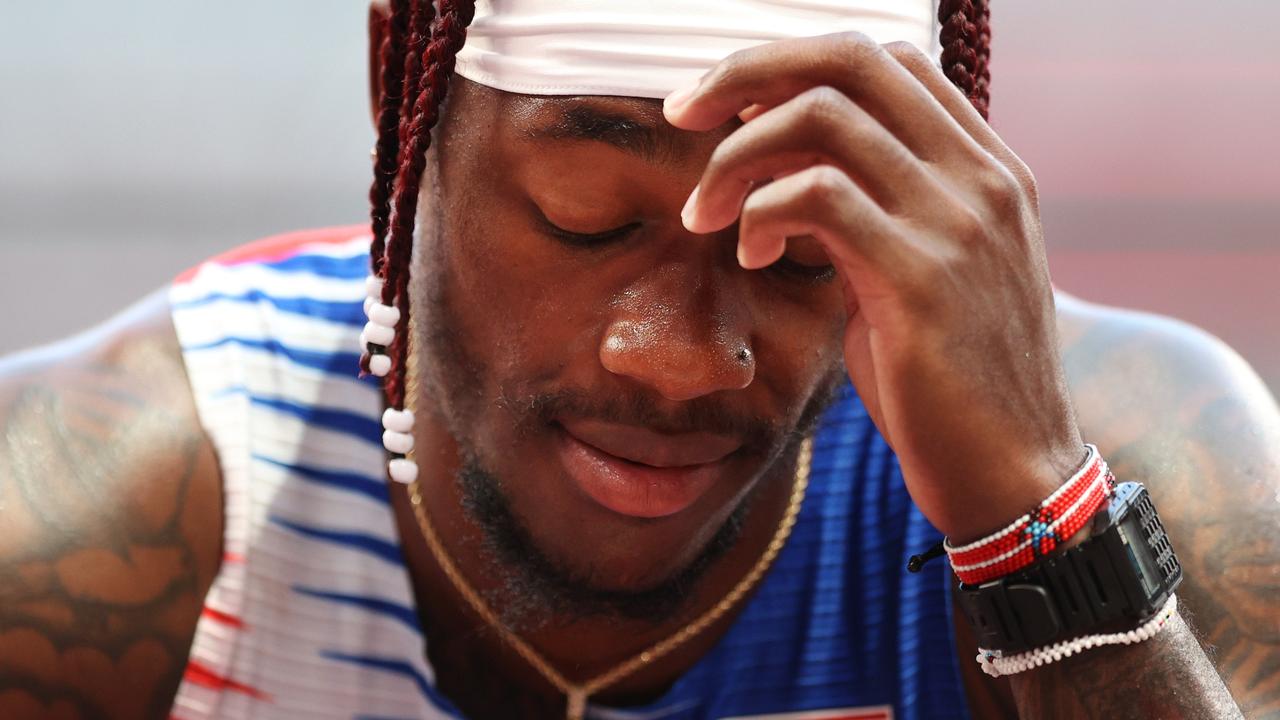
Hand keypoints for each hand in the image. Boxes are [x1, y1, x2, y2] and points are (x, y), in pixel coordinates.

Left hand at [664, 33, 1084, 541]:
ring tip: (705, 213)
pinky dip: (761, 212)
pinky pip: (816, 195)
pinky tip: (751, 255)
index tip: (734, 106)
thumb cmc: (953, 383)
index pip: (888, 61)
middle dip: (748, 73)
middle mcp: (981, 178)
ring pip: (822, 118)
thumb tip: (787, 178)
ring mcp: (958, 221)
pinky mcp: (921, 277)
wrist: (1014, 475)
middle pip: (850, 61)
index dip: (796, 65)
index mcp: (988, 169)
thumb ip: (876, 214)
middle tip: (685, 114)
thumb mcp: (923, 275)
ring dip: (736, 155)